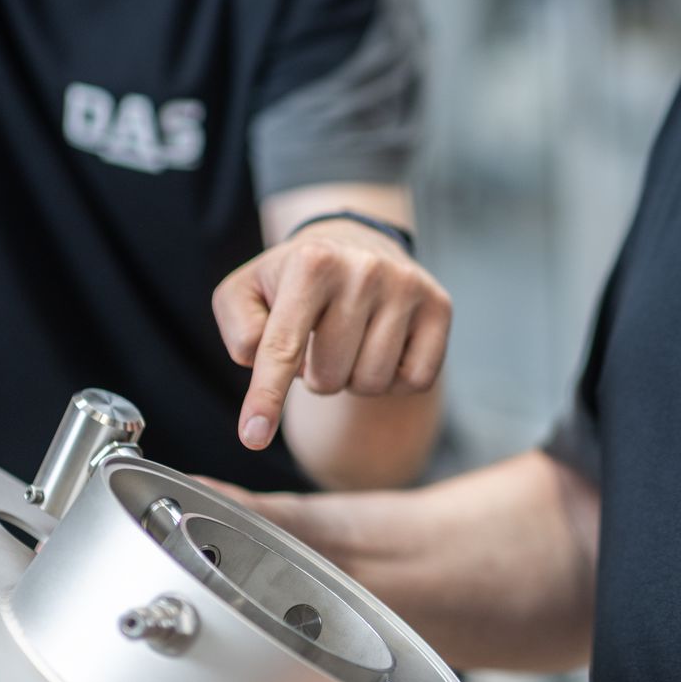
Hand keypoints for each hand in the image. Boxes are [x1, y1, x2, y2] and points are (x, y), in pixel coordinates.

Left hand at [213, 219, 451, 451]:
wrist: (355, 243)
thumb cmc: (293, 280)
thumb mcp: (246, 292)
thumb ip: (241, 332)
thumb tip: (268, 375)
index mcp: (312, 262)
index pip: (282, 348)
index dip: (266, 398)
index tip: (253, 437)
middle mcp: (365, 269)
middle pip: (328, 377)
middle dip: (315, 375)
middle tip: (318, 343)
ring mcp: (408, 286)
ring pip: (371, 383)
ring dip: (352, 377)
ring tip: (349, 342)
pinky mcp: (439, 306)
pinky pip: (416, 380)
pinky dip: (394, 379)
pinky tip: (383, 347)